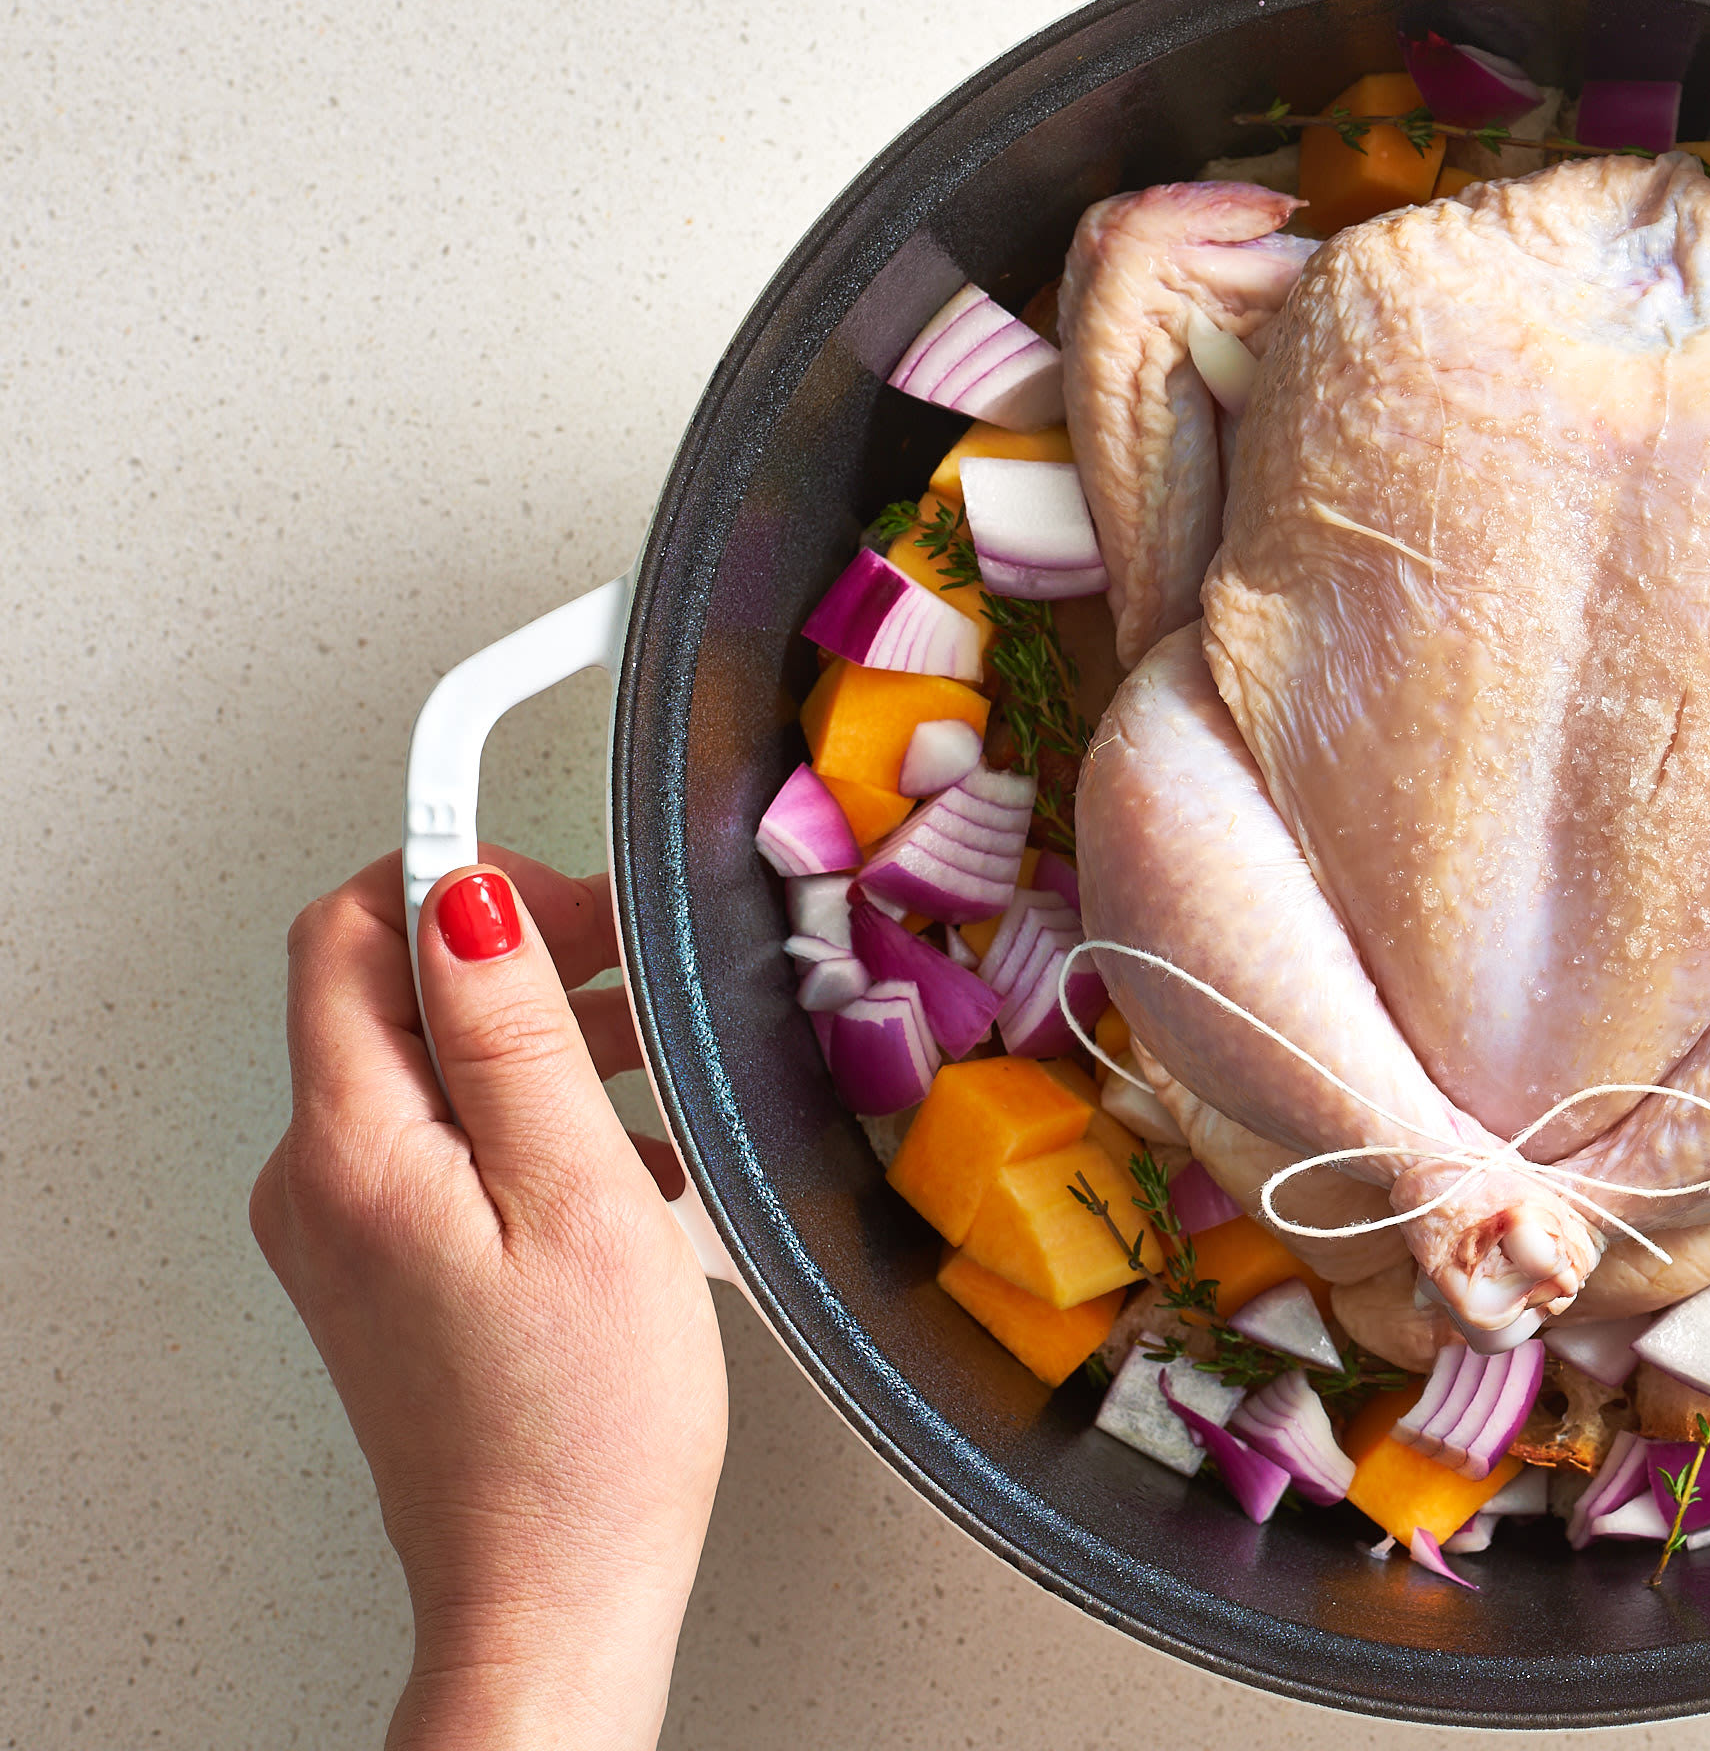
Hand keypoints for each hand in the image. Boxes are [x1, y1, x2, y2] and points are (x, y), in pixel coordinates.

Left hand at [253, 852, 726, 1750]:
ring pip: (426, 1070)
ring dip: (533, 1036)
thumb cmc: (582, 1428)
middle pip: (386, 994)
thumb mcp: (577, 1195)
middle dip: (509, 948)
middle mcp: (321, 1187)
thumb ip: (514, 1035)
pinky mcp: (387, 1276)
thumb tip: (469, 897)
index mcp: (354, 1152)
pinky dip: (530, 1120)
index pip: (352, 934)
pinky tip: (621, 1160)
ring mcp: (347, 1237)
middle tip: (625, 957)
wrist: (555, 1589)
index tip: (555, 866)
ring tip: (643, 1065)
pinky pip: (443, 1146)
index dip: (453, 868)